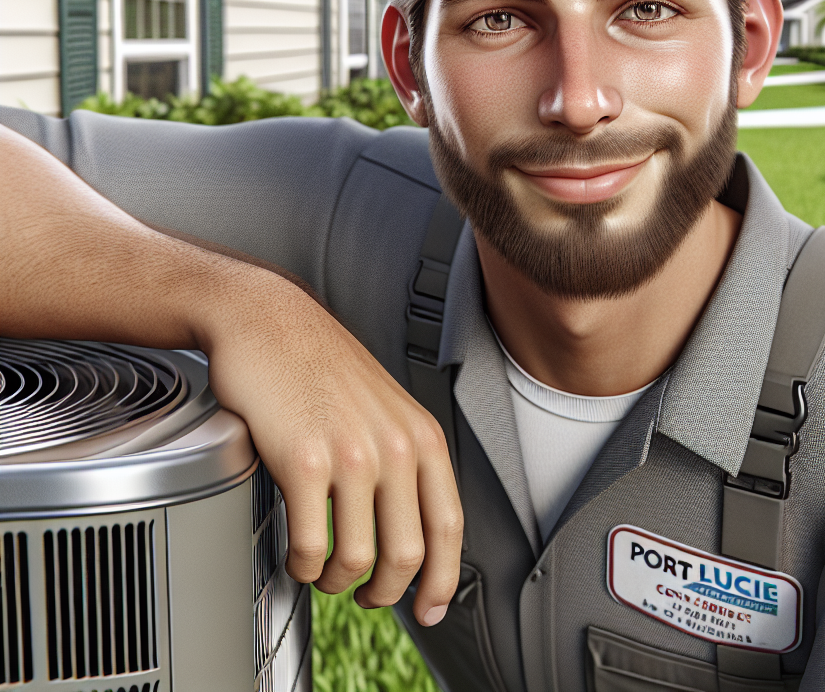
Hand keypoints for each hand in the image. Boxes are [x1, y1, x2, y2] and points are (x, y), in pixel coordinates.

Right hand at [194, 272, 462, 624]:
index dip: (442, 577)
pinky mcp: (304, 460)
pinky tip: (297, 554)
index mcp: (420, 434)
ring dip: (338, 582)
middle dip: (386, 592)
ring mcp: (351, 453)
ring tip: (324, 572)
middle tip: (367, 596)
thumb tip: (409, 526)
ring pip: (357, 559)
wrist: (270, 322)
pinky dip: (302, 565)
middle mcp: (394, 445)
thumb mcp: (384, 407)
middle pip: (407, 554)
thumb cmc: (320, 366)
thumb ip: (403, 459)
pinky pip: (310, 545)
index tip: (430, 607)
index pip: (449, 524)